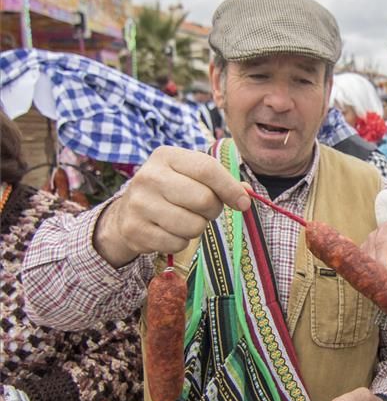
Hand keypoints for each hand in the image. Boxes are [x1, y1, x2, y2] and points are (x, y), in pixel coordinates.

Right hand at [94, 146, 251, 266]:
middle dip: (212, 210)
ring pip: (193, 226)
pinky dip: (180, 242)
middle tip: (203, 210)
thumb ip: (220, 180)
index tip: (242, 203)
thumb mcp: (190, 175)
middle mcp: (149, 176)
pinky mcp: (135, 230)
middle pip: (204, 200)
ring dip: (197, 228)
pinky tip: (169, 231)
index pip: (207, 169)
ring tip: (184, 219)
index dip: (230, 188)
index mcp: (166, 156)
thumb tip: (246, 194)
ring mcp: (139, 204)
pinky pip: (178, 243)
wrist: (127, 211)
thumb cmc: (170, 190)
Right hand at [362, 217, 386, 273]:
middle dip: (384, 273)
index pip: (385, 243)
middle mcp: (382, 231)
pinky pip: (366, 264)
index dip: (383, 262)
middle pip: (373, 254)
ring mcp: (373, 238)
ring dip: (381, 274)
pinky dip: (377, 273)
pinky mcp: (368, 247)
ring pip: (367, 261)